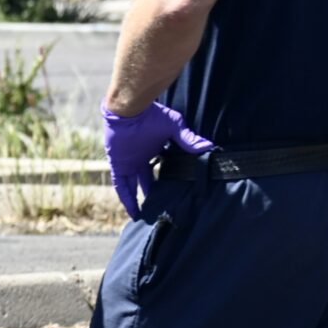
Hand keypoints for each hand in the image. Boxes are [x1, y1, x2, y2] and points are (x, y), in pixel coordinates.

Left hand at [102, 100, 213, 218]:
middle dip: (153, 194)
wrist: (130, 110)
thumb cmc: (152, 114)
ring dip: (139, 201)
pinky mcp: (119, 165)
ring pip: (133, 186)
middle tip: (162, 210)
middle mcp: (141, 158)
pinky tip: (133, 212)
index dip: (167, 180)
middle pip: (147, 181)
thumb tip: (208, 146)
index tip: (176, 193)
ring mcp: (129, 163)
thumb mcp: (174, 127)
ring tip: (147, 217)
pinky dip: (126, 198)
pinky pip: (121, 186)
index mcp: (154, 149)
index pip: (161, 169)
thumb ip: (188, 139)